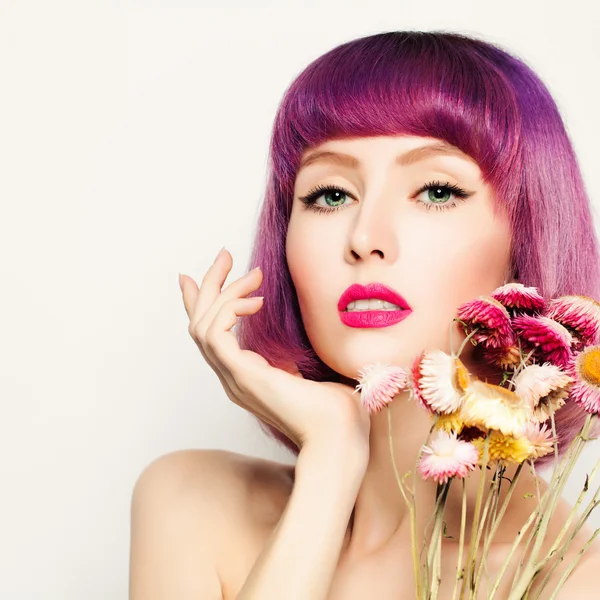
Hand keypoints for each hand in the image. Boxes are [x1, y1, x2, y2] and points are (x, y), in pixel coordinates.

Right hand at [179, 248, 370, 455]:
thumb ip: (297, 354)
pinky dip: (229, 309)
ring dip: (222, 292)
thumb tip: (302, 336)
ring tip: (252, 276)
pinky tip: (255, 300)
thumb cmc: (335, 410)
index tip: (216, 273)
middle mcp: (234, 377)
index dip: (207, 302)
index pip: (213, 334)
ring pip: (202, 326)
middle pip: (199, 325)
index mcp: (246, 376)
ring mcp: (234, 378)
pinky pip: (214, 334)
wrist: (341, 437)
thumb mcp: (312, 370)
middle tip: (224, 256)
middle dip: (208, 286)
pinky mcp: (243, 375)